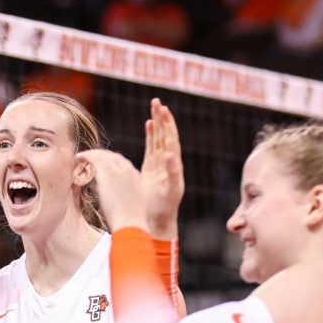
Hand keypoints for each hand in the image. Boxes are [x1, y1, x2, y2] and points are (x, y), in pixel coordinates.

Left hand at [78, 149, 148, 231]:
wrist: (130, 223)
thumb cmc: (131, 222)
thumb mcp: (135, 206)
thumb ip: (129, 197)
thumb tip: (122, 200)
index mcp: (137, 178)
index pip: (123, 163)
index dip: (112, 162)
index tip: (103, 165)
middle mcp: (129, 170)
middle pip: (114, 157)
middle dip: (102, 156)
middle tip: (90, 158)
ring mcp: (118, 170)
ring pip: (103, 155)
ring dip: (92, 155)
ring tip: (81, 157)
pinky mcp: (107, 173)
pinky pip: (95, 158)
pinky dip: (86, 156)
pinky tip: (78, 158)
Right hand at [140, 99, 184, 239]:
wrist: (157, 220)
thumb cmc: (165, 208)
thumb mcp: (170, 190)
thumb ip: (172, 171)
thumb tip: (170, 153)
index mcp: (174, 164)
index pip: (171, 139)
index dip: (167, 125)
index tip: (163, 110)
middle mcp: (168, 162)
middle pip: (165, 135)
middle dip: (162, 118)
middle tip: (157, 102)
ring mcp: (159, 165)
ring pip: (158, 139)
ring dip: (156, 123)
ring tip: (154, 107)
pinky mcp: (150, 169)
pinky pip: (151, 148)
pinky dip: (150, 135)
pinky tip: (148, 125)